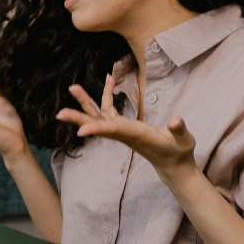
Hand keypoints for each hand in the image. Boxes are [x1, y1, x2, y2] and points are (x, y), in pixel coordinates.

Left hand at [56, 75, 197, 184]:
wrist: (173, 165)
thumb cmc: (179, 153)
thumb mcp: (184, 142)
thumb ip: (180, 130)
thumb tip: (176, 121)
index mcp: (135, 135)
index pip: (113, 132)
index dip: (96, 129)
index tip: (80, 131)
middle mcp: (124, 132)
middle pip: (97, 124)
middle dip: (78, 119)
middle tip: (60, 114)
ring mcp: (121, 129)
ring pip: (99, 114)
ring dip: (85, 101)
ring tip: (72, 86)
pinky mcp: (124, 125)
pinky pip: (110, 108)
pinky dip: (107, 93)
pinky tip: (109, 78)